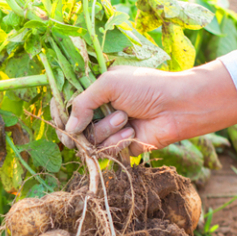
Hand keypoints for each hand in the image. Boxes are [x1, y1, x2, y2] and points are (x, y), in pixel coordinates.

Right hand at [62, 61, 236, 154]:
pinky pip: (106, 151)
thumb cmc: (146, 86)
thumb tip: (68, 129)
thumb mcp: (109, 84)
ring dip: (106, 130)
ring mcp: (110, 130)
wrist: (177, 106)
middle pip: (74, 128)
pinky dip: (117, 141)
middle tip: (83, 129)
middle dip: (82, 127)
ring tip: (125, 119)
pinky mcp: (121, 146)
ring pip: (90, 140)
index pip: (67, 106)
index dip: (60, 114)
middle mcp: (100, 112)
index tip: (59, 120)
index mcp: (96, 93)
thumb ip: (82, 104)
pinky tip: (132, 132)